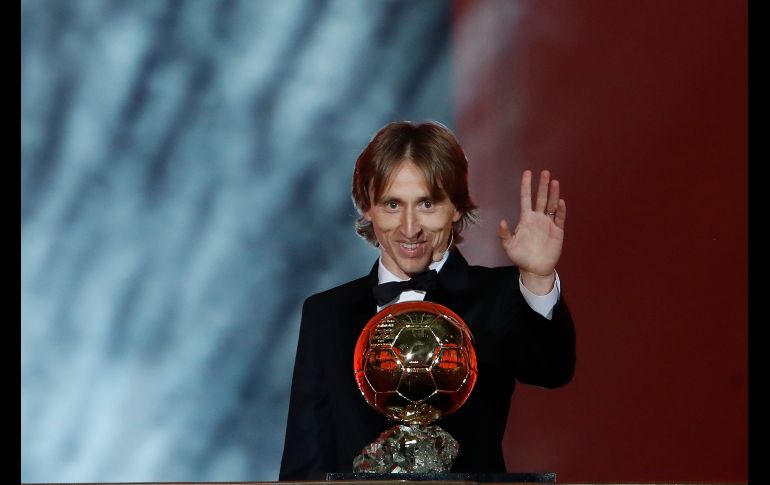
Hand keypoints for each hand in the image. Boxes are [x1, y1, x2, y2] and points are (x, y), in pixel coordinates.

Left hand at [497, 169, 565, 294]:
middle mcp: (538, 218)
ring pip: (552, 205)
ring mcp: (548, 223)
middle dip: (542, 185)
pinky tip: (561, 202)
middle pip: (541, 198)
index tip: (527, 172)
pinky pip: (560, 218)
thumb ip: (504, 234)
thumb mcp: (509, 246)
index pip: (526, 198)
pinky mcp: (558, 231)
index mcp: (526, 218)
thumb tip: (501, 221)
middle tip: (544, 172)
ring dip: (553, 194)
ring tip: (554, 182)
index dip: (526, 185)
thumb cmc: (520, 257)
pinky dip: (561, 210)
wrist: (535, 269)